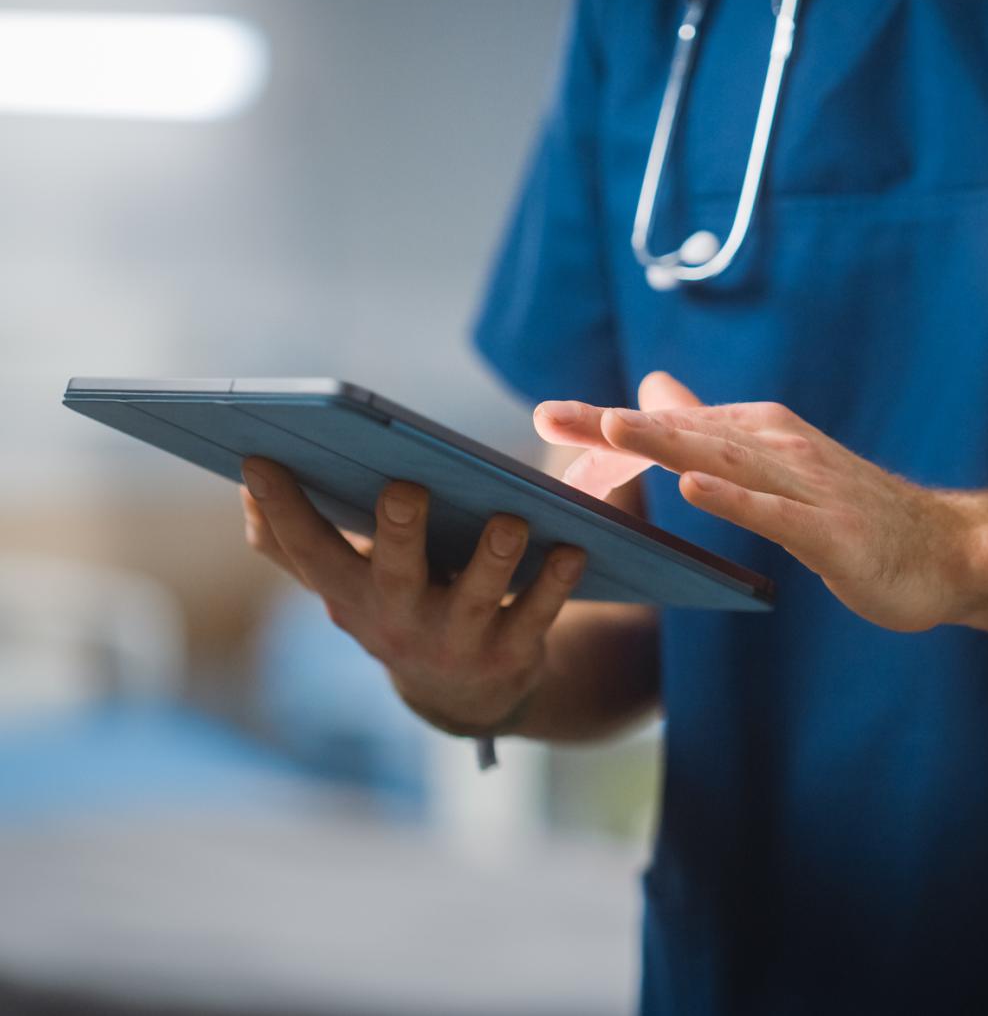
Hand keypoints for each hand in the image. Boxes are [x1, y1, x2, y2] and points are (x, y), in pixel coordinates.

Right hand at [239, 458, 586, 735]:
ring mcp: (456, 641)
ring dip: (493, 557)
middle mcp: (398, 621)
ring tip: (509, 519)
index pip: (305, 552)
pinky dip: (555, 583)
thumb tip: (246, 486)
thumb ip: (295, 542)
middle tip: (404, 488)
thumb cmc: (398, 607)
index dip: (281, 512)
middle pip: (393, 575)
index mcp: (351, 594)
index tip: (259, 461)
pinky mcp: (511, 653)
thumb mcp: (343, 585)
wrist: (463, 695)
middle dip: (397, 533)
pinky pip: (537, 615)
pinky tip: (573, 548)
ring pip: (476, 598)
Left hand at [535, 376, 969, 631]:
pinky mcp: (829, 531)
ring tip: (611, 430)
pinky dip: (734, 499)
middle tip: (551, 415)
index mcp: (761, 434)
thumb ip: (715, 430)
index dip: (609, 424)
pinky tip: (694, 489)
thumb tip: (656, 389)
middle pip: (685, 434)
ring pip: (724, 461)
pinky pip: (775, 514)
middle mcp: (779, 448)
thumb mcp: (775, 465)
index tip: (548, 416)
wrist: (946, 551)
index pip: (673, 426)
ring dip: (667, 442)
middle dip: (615, 426)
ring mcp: (806, 487)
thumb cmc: (855, 513)